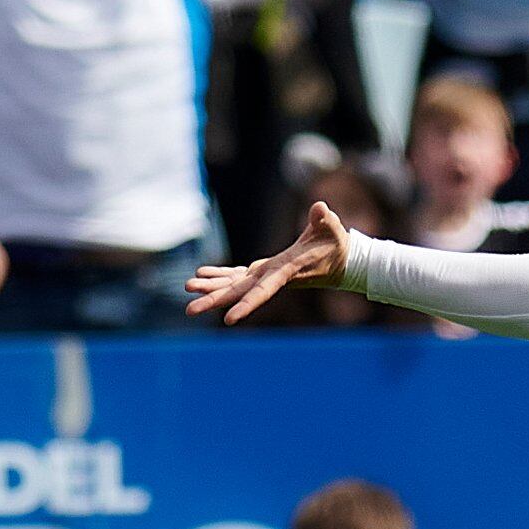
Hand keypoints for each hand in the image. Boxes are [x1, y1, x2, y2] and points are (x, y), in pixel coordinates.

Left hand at [187, 200, 351, 324]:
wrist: (341, 261)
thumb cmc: (337, 245)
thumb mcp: (333, 230)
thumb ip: (325, 221)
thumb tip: (319, 208)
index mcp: (286, 270)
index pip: (263, 290)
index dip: (245, 304)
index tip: (228, 320)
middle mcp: (272, 276)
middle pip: (239, 292)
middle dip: (214, 300)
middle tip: (189, 310)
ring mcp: (266, 274)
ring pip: (234, 284)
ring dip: (211, 287)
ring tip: (187, 288)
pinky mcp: (265, 269)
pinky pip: (237, 275)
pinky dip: (220, 275)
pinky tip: (202, 274)